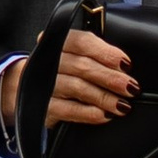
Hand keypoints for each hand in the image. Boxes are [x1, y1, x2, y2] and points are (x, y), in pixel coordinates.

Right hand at [0, 26, 136, 138]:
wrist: (26, 91)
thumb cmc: (62, 71)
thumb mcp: (75, 57)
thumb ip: (96, 56)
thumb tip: (126, 67)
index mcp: (58, 42)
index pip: (82, 42)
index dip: (106, 52)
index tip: (126, 64)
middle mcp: (48, 60)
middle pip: (82, 66)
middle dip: (110, 78)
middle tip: (131, 87)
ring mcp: (43, 84)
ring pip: (77, 88)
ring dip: (104, 97)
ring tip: (123, 105)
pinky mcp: (42, 107)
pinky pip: (68, 110)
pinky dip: (89, 113)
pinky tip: (104, 116)